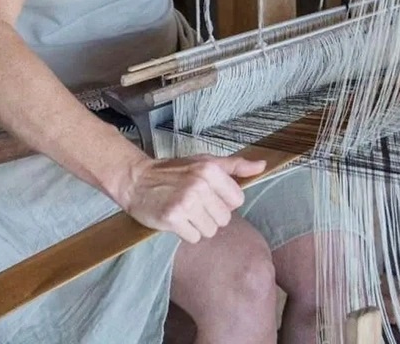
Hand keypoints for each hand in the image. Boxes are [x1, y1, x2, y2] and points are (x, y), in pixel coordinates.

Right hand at [115, 154, 265, 242]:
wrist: (137, 180)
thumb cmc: (174, 172)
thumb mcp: (205, 162)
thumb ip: (235, 166)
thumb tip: (262, 166)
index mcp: (211, 170)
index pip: (237, 199)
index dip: (225, 201)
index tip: (210, 197)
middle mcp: (200, 185)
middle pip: (224, 218)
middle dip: (211, 215)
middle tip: (195, 206)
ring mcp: (185, 203)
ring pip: (210, 230)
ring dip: (199, 226)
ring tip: (186, 213)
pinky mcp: (172, 219)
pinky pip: (194, 237)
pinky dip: (186, 233)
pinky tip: (177, 221)